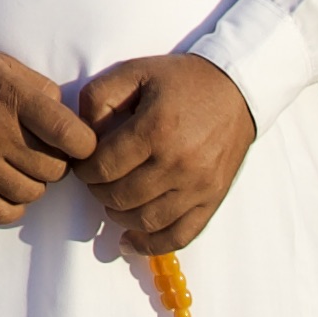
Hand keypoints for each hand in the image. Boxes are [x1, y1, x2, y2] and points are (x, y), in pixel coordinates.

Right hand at [0, 39, 100, 226]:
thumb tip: (71, 123)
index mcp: (13, 97)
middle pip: (55, 170)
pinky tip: (6, 188)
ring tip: (20, 166)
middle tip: (42, 151)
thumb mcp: (4, 65)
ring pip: (32, 193)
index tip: (76, 142)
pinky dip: (12, 206)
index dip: (84, 144)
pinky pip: (0, 213)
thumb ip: (42, 91)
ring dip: (33, 184)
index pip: (73, 137)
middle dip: (56, 163)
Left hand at [69, 51, 254, 255]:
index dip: (84, 169)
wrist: (236, 89)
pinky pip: (180, 235)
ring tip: (113, 200)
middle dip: (98, 191)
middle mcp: (178, 162)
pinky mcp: (213, 198)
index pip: (103, 167)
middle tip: (97, 179)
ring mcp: (199, 185)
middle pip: (120, 196)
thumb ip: (98, 97)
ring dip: (119, 215)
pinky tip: (130, 241)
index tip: (84, 163)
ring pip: (146, 220)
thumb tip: (81, 135)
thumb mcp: (134, 71)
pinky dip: (152, 244)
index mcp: (156, 129)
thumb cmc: (181, 81)